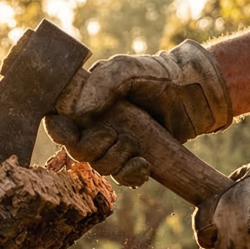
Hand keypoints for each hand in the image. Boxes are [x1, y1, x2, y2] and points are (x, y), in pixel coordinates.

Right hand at [45, 40, 231, 186]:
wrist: (192, 94)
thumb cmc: (157, 75)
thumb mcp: (125, 70)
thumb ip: (99, 85)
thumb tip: (77, 114)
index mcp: (85, 101)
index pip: (57, 122)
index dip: (59, 131)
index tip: (70, 133)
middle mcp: (96, 124)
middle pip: (76, 150)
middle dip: (93, 148)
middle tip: (113, 135)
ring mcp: (114, 142)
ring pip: (99, 166)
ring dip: (116, 160)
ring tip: (135, 146)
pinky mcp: (133, 157)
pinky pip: (121, 177)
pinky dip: (131, 175)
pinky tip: (143, 164)